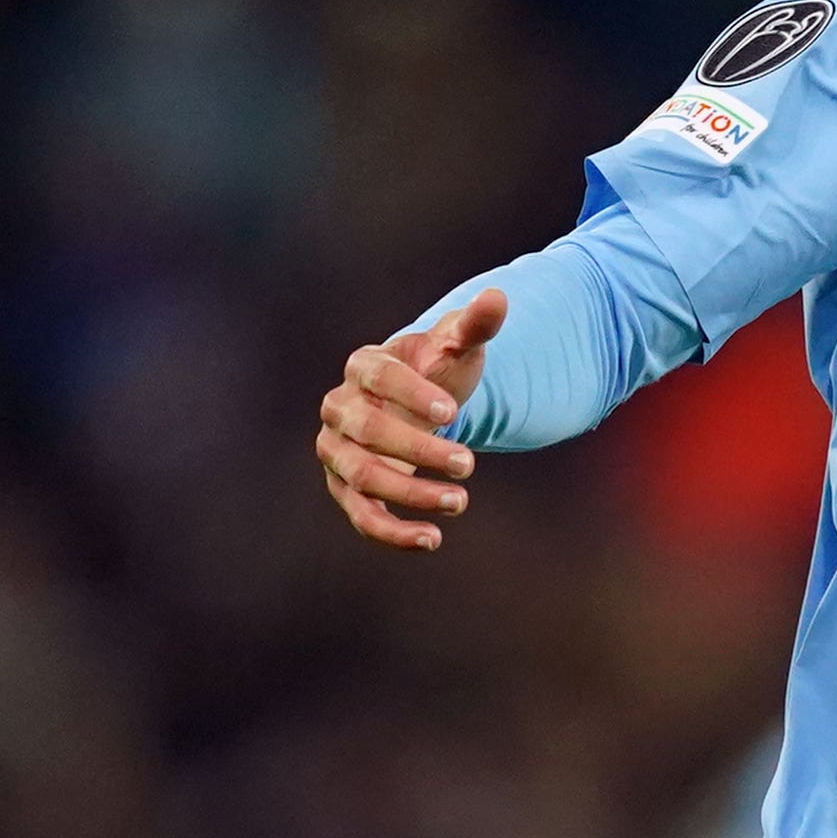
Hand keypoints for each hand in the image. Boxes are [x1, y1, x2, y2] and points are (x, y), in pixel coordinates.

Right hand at [313, 290, 507, 550]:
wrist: (421, 404)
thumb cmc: (438, 371)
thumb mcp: (457, 346)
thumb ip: (475, 325)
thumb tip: (498, 298)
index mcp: (364, 367)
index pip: (378, 378)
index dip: (411, 394)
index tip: (454, 411)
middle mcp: (340, 409)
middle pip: (367, 434)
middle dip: (418, 451)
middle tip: (469, 464)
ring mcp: (338, 452)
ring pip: (362, 478)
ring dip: (410, 494)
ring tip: (461, 502)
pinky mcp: (347, 489)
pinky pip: (361, 516)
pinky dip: (392, 532)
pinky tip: (432, 539)